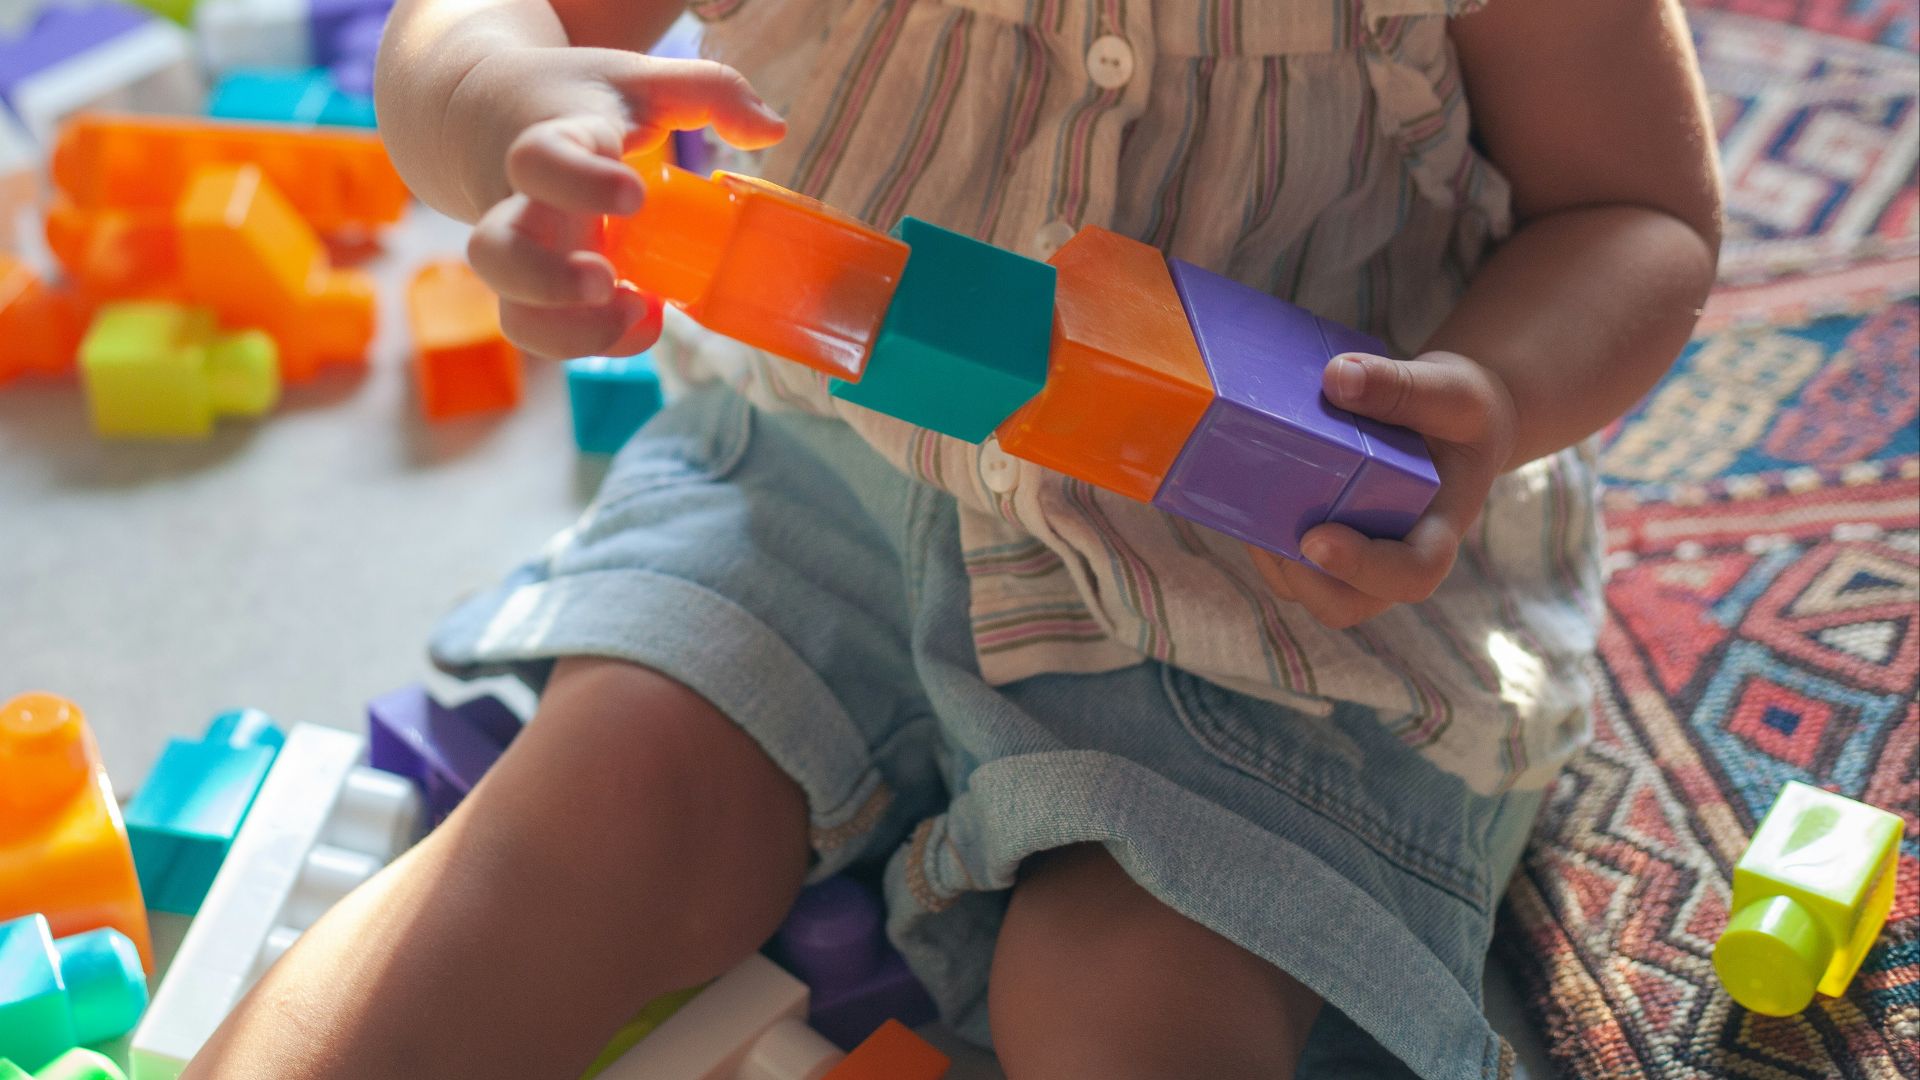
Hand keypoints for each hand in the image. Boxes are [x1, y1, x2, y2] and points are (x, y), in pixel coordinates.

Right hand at [458, 47, 785, 358]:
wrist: (487, 112)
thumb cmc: (577, 100)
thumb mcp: (642, 80)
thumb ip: (712, 89)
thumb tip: (771, 132)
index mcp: (547, 143)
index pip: (539, 161)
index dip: (580, 182)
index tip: (634, 195)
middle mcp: (520, 206)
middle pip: (494, 253)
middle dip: (546, 279)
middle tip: (605, 280)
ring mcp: (523, 256)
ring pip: (513, 313)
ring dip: (570, 332)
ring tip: (634, 310)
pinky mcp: (535, 291)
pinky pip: (547, 333)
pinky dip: (594, 341)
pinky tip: (644, 318)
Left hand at [1249, 350, 1516, 628]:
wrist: (1451, 421)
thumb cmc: (1459, 413)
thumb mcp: (1450, 391)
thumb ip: (1403, 387)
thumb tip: (1337, 379)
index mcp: (1438, 532)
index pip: (1412, 574)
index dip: (1363, 568)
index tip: (1317, 539)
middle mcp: (1393, 556)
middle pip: (1347, 604)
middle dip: (1302, 580)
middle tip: (1269, 535)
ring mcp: (1355, 554)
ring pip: (1304, 587)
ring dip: (1271, 558)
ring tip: (1248, 505)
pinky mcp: (1322, 538)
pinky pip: (1285, 559)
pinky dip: (1260, 535)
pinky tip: (1241, 491)